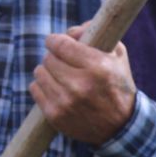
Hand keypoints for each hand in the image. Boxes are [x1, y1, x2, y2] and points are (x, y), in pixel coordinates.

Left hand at [30, 25, 136, 145]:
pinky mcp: (55, 115)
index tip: (56, 42)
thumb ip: (96, 34)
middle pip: (49, 58)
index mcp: (98, 67)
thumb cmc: (118, 85)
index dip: (55, 40)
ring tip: (60, 75)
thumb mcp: (117, 55)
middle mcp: (80, 85)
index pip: (60, 44)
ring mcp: (66, 102)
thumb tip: (71, 30)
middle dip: (54, 56)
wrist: (121, 127)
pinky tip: (55, 88)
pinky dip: (42, 86)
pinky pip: (34, 89)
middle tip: (63, 61)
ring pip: (40, 72)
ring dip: (47, 71)